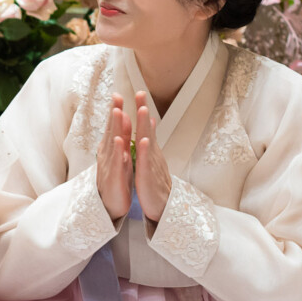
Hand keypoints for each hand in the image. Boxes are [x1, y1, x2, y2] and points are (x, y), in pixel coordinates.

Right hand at [97, 92, 132, 221]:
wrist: (111, 205)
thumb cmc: (117, 180)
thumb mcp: (120, 156)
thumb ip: (121, 139)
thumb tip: (123, 120)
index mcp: (111, 150)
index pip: (114, 127)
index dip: (115, 111)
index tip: (118, 95)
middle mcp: (108, 155)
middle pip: (111, 130)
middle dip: (114, 113)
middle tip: (116, 97)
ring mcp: (109, 166)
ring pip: (113, 144)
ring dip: (115, 128)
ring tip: (118, 112)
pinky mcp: (114, 178)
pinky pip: (117, 163)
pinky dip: (119, 152)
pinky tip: (120, 142)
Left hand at [133, 92, 172, 222]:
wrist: (162, 208)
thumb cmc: (155, 184)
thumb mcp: (152, 160)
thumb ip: (150, 142)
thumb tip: (151, 125)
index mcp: (149, 151)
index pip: (146, 127)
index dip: (143, 110)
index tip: (139, 92)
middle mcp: (152, 155)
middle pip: (148, 129)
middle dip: (144, 111)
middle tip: (141, 93)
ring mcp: (151, 166)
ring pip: (148, 143)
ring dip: (145, 127)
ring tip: (143, 110)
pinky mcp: (148, 178)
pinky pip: (146, 164)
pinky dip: (144, 152)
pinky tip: (142, 141)